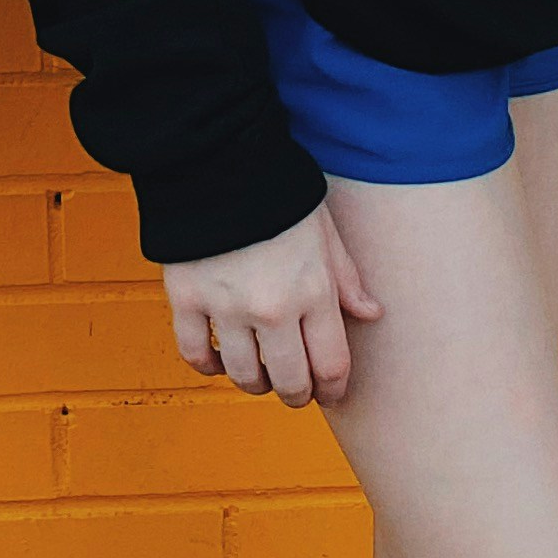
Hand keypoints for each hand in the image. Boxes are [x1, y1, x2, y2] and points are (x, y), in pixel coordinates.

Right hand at [162, 201, 380, 410]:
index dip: (333, 390)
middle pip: (289, 381)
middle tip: (295, 393)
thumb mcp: (325, 231)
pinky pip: (195, 353)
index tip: (330, 394)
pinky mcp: (186, 299)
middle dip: (296, 395)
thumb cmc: (278, 193)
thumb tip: (371, 314)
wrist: (217, 161)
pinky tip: (218, 361)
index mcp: (314, 291)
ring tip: (259, 376)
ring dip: (254, 384)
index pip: (331, 365)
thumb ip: (347, 279)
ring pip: (243, 374)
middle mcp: (272, 308)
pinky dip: (208, 365)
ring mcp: (226, 307)